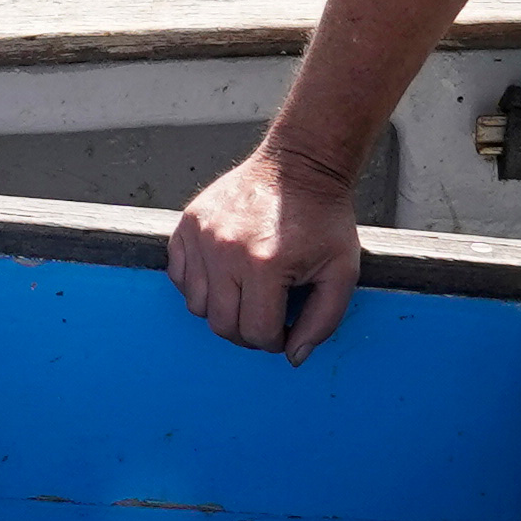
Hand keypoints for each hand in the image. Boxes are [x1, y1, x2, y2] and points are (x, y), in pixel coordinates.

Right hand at [169, 139, 366, 361]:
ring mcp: (202, 235)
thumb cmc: (323, 218)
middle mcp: (226, 251)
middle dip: (247, 332)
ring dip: (222, 309)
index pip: (257, 333)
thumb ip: (323, 322)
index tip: (286, 328)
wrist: (299, 164)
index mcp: (265, 265)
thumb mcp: (341, 272)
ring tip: (246, 293)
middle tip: (266, 316)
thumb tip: (293, 356)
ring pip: (196, 304)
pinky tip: (225, 275)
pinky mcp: (187, 223)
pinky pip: (178, 275)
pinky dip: (198, 284)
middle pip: (222, 325)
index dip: (276, 340)